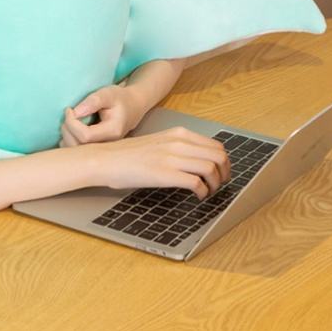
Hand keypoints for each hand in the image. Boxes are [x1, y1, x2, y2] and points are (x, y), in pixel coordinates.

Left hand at [58, 84, 144, 146]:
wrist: (132, 107)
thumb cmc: (119, 99)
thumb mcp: (108, 93)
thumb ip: (93, 101)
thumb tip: (76, 112)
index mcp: (113, 131)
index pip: (85, 136)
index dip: (72, 123)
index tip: (69, 109)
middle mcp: (108, 145)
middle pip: (79, 147)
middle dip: (67, 130)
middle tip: (68, 115)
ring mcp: (103, 151)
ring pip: (76, 153)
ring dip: (66, 137)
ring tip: (69, 122)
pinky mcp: (97, 151)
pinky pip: (78, 153)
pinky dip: (69, 143)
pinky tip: (71, 130)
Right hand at [91, 126, 231, 198]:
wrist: (106, 159)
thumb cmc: (127, 154)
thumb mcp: (158, 142)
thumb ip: (177, 147)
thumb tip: (196, 160)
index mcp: (178, 133)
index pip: (215, 145)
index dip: (224, 162)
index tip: (221, 172)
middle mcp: (178, 142)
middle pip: (219, 156)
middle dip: (225, 173)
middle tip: (220, 184)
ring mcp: (172, 157)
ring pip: (211, 168)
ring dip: (216, 184)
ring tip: (210, 192)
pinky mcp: (165, 174)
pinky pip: (197, 183)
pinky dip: (203, 192)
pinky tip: (198, 196)